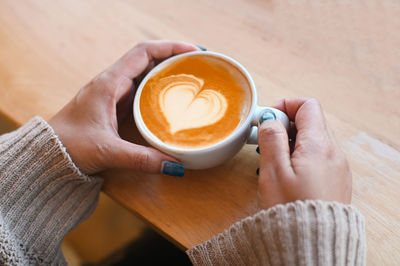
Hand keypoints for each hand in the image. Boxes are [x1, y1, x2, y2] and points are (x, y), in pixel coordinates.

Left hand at [49, 40, 198, 174]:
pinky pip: (140, 89)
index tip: (193, 50)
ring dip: (166, 71)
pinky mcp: (113, 105)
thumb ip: (142, 159)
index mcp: (108, 83)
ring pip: (144, 73)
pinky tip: (170, 96)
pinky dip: (157, 87)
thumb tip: (175, 166)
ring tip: (190, 75)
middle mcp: (111, 83)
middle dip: (173, 57)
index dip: (170, 47)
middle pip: (147, 58)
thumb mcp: (108, 151)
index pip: (143, 52)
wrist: (48, 154)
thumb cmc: (70, 146)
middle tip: (198, 64)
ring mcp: (112, 93)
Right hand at [257, 98, 351, 208]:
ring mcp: (338, 166)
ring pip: (314, 139)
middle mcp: (334, 152)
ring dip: (291, 142)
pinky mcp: (336, 180)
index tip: (266, 120)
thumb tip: (270, 119)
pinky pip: (319, 156)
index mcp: (319, 145)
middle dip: (285, 125)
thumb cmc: (292, 210)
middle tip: (264, 141)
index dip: (284, 106)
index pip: (307, 106)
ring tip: (272, 160)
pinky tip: (287, 174)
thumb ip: (271, 139)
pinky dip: (301, 156)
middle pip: (311, 122)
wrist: (313, 245)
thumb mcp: (274, 171)